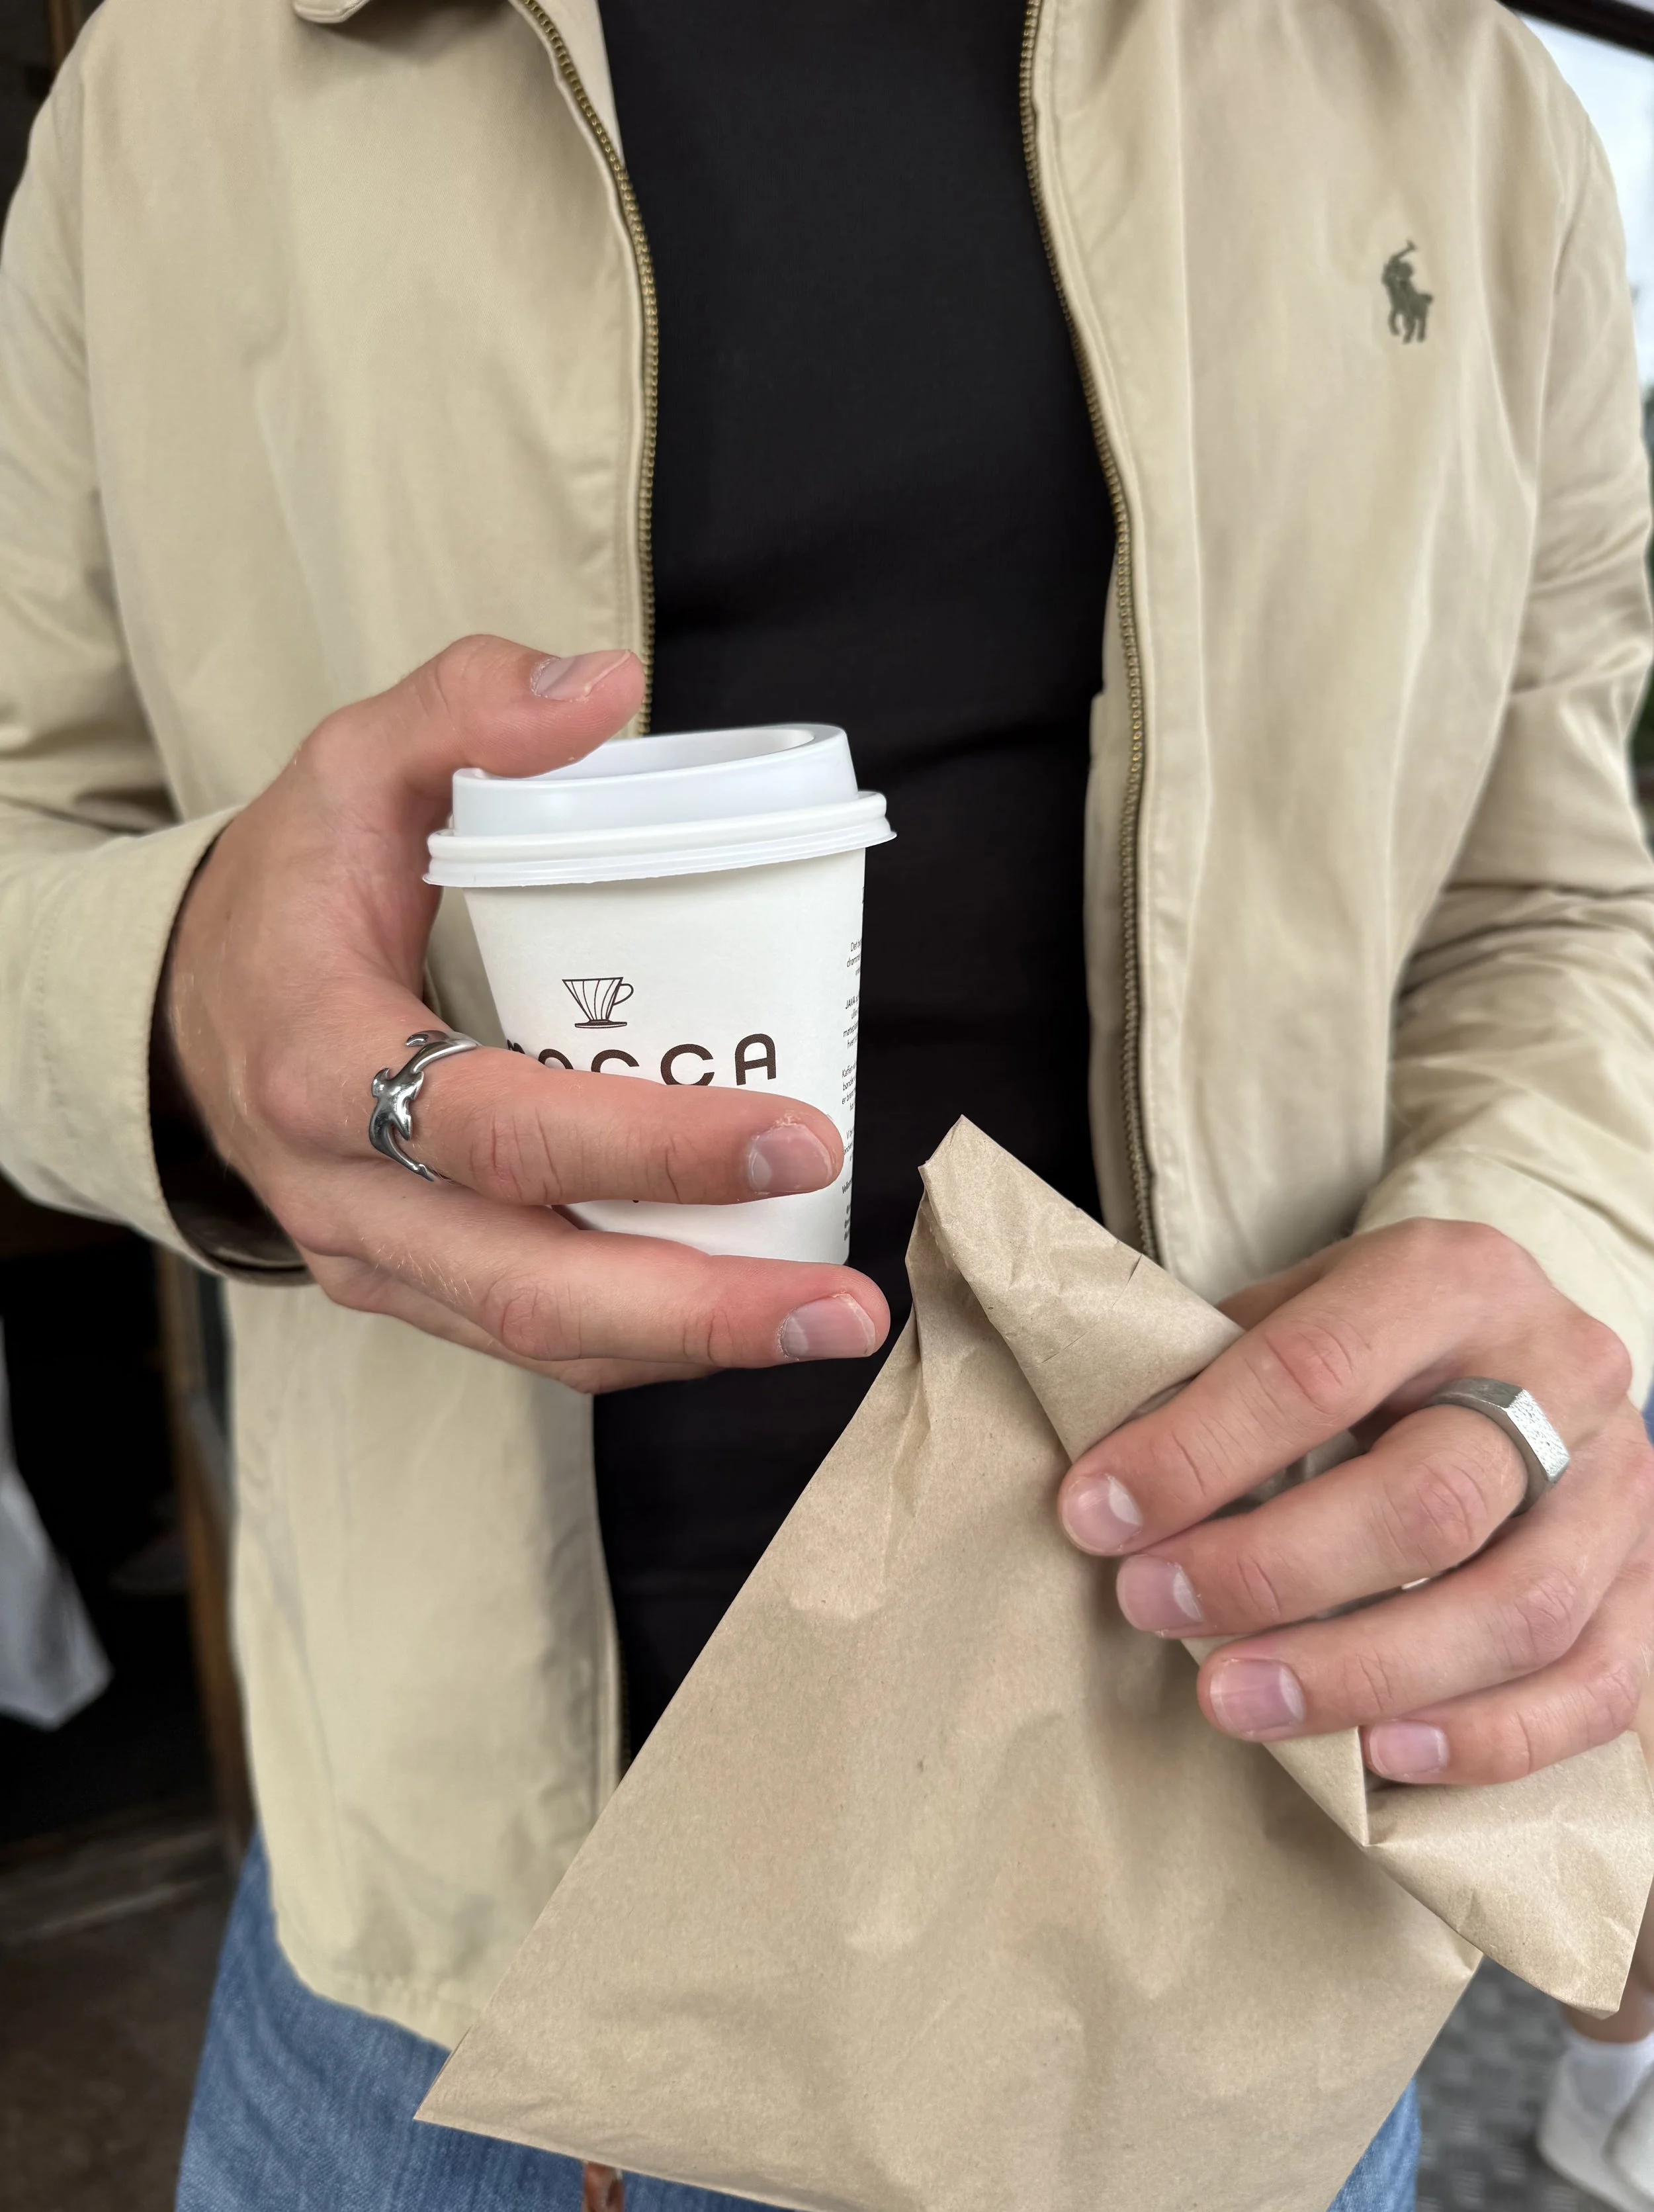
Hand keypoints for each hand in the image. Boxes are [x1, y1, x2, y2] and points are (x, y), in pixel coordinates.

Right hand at [164, 634, 888, 1392]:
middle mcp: (344, 1193)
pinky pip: (531, 1339)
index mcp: (323, 1064)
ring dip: (693, 1344)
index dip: (653, 1146)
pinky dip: (646, 1339)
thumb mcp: (346, 768)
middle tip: (842, 1307)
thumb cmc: (288, 892)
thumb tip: (608, 687)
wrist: (189, 1008)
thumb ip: (465, 708)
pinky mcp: (407, 1287)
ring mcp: (373, 1257)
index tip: (798, 1134)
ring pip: (539, 1337)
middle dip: (701, 1308)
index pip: (503, 1130)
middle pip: (532, 1285)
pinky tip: (748, 1311)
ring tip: (828, 1322)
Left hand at [1056, 1221, 1653, 1782]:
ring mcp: (1620, 1483)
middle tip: (1153, 1604)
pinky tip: (1380, 1758)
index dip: (1197, 1452)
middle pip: (1426, 1499)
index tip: (1097, 1513)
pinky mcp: (1651, 1582)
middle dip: (1271, 1569)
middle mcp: (1558, 1369)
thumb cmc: (1371, 1338)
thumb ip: (1216, 1380)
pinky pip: (1594, 1687)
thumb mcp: (1296, 1308)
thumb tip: (1110, 1492)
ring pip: (1513, 1608)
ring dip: (1357, 1673)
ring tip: (1232, 1700)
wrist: (1517, 1340)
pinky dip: (1487, 1736)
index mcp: (1452, 1275)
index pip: (1317, 1369)